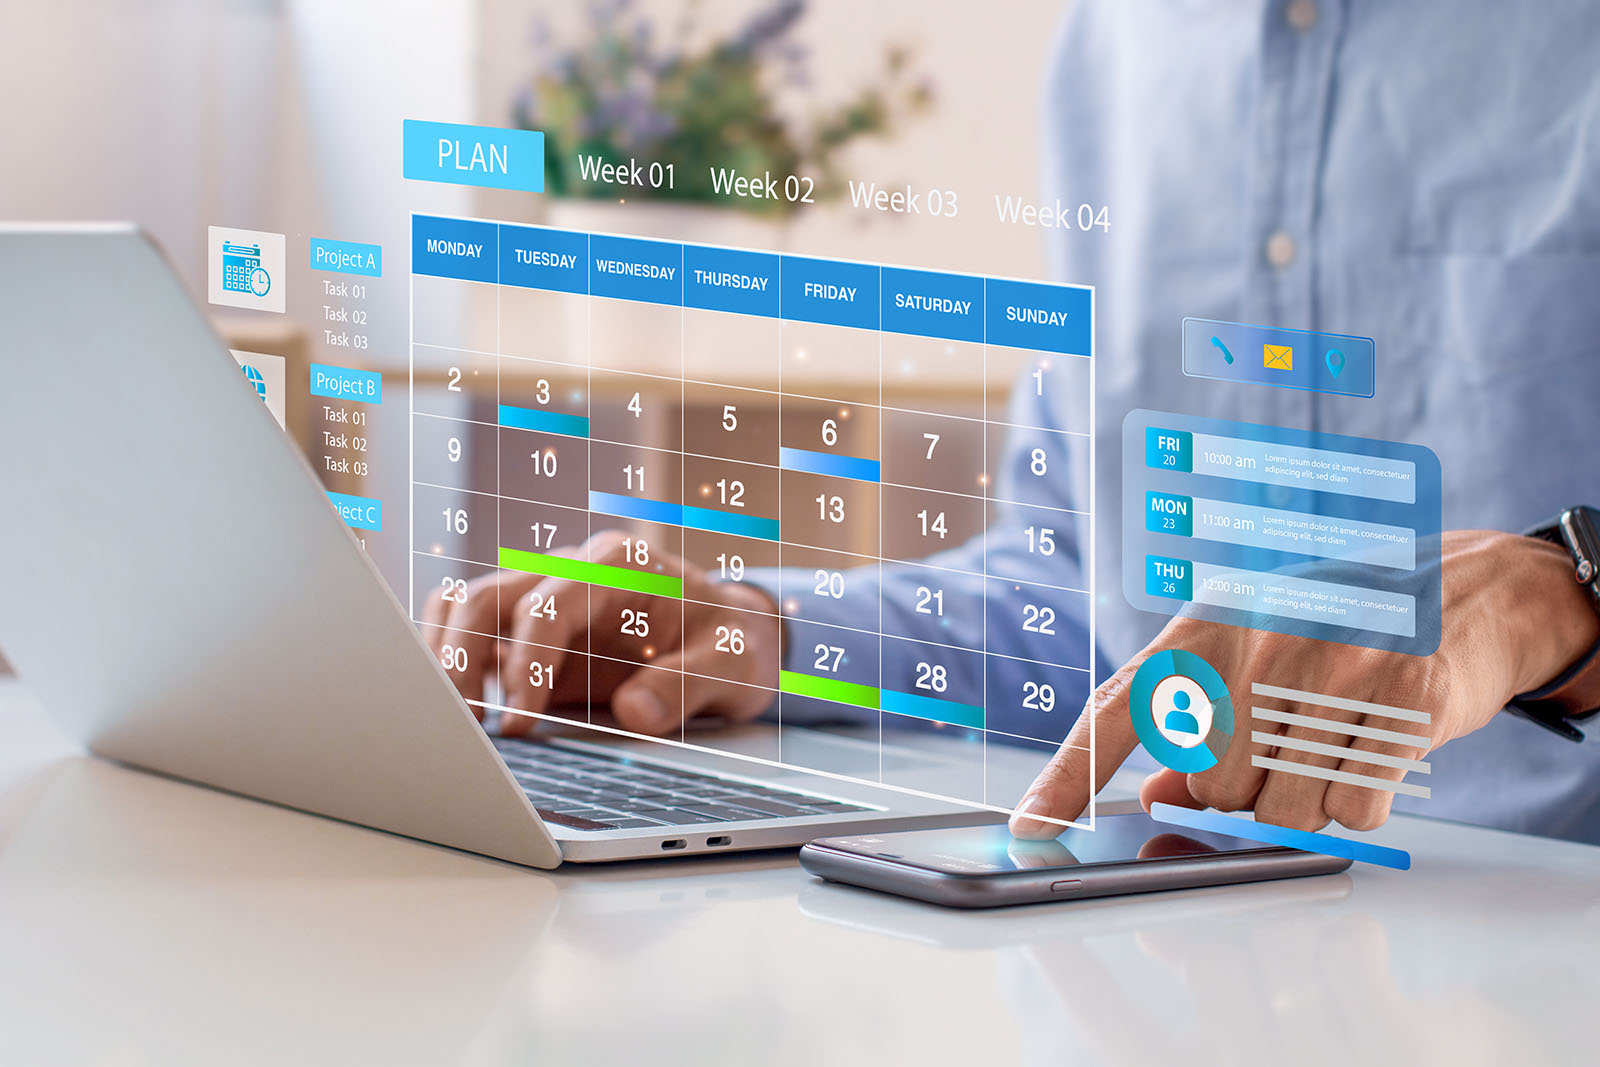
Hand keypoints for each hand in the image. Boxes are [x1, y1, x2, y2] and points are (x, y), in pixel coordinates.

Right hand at [421, 531, 781, 736]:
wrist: (729, 637)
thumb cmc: (730, 642)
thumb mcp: (734, 662)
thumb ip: (690, 683)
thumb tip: (636, 713)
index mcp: (619, 565)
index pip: (551, 601)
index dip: (529, 657)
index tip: (521, 714)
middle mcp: (571, 571)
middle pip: (489, 596)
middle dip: (464, 658)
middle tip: (465, 727)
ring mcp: (542, 598)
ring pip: (465, 609)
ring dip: (446, 660)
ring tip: (450, 724)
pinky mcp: (525, 632)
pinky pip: (469, 633)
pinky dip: (450, 664)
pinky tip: (453, 710)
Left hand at [1010, 530, 1598, 836]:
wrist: (1457, 587)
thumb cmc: (1332, 628)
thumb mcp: (1249, 653)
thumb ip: (1193, 720)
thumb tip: (1153, 796)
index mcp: (1206, 629)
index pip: (1116, 711)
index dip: (1068, 776)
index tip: (1029, 826)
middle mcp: (1259, 645)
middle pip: (1213, 788)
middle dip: (1248, 787)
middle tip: (1288, 738)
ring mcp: (1332, 671)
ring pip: (1280, 812)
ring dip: (1305, 799)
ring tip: (1331, 739)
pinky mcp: (1401, 703)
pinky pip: (1351, 811)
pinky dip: (1361, 800)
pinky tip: (1370, 748)